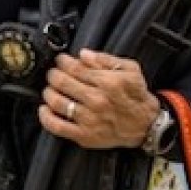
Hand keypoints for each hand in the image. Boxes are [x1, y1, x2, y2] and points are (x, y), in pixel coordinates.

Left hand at [40, 49, 159, 149]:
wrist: (146, 125)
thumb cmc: (136, 97)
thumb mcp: (131, 71)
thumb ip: (106, 60)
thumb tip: (84, 54)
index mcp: (108, 82)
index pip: (75, 68)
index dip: (63, 62)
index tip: (60, 60)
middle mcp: (97, 100)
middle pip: (62, 82)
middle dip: (53, 74)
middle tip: (53, 73)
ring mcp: (89, 119)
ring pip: (56, 102)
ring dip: (48, 92)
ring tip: (50, 89)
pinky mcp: (84, 135)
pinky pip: (56, 126)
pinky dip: (45, 117)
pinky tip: (44, 109)